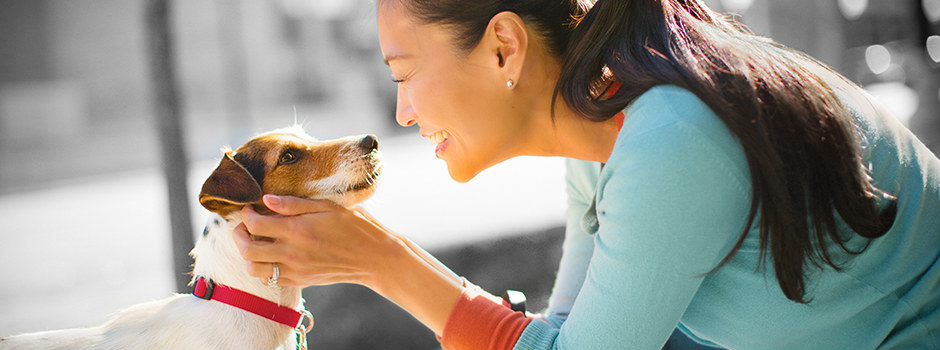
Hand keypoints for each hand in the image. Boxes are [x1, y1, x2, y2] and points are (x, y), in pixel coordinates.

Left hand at [233, 194, 400, 287]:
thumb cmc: (355, 226)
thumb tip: (266, 200)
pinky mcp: (301, 281)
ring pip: (254, 269)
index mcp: (298, 230)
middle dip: (239, 235)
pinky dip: (263, 268)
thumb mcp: (328, 206)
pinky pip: (270, 280)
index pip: (255, 224)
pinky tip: (272, 255)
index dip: (246, 214)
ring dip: (248, 255)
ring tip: (256, 242)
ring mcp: (296, 270)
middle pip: (247, 250)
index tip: (251, 208)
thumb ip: (294, 204)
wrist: (374, 257)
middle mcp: (293, 253)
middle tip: (245, 225)